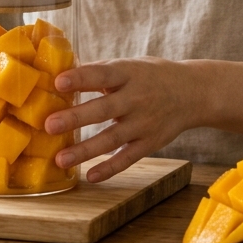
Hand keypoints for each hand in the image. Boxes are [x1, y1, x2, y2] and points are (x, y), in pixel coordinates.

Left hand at [43, 57, 199, 182]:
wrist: (193, 92)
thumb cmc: (150, 76)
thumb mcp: (129, 66)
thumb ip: (99, 71)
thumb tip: (61, 71)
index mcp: (128, 74)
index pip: (102, 75)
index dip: (81, 78)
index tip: (58, 82)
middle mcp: (136, 98)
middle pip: (103, 109)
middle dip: (76, 117)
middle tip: (49, 124)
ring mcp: (143, 123)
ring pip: (111, 138)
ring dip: (85, 150)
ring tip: (60, 159)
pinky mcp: (150, 143)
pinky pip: (127, 158)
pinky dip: (110, 168)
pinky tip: (90, 176)